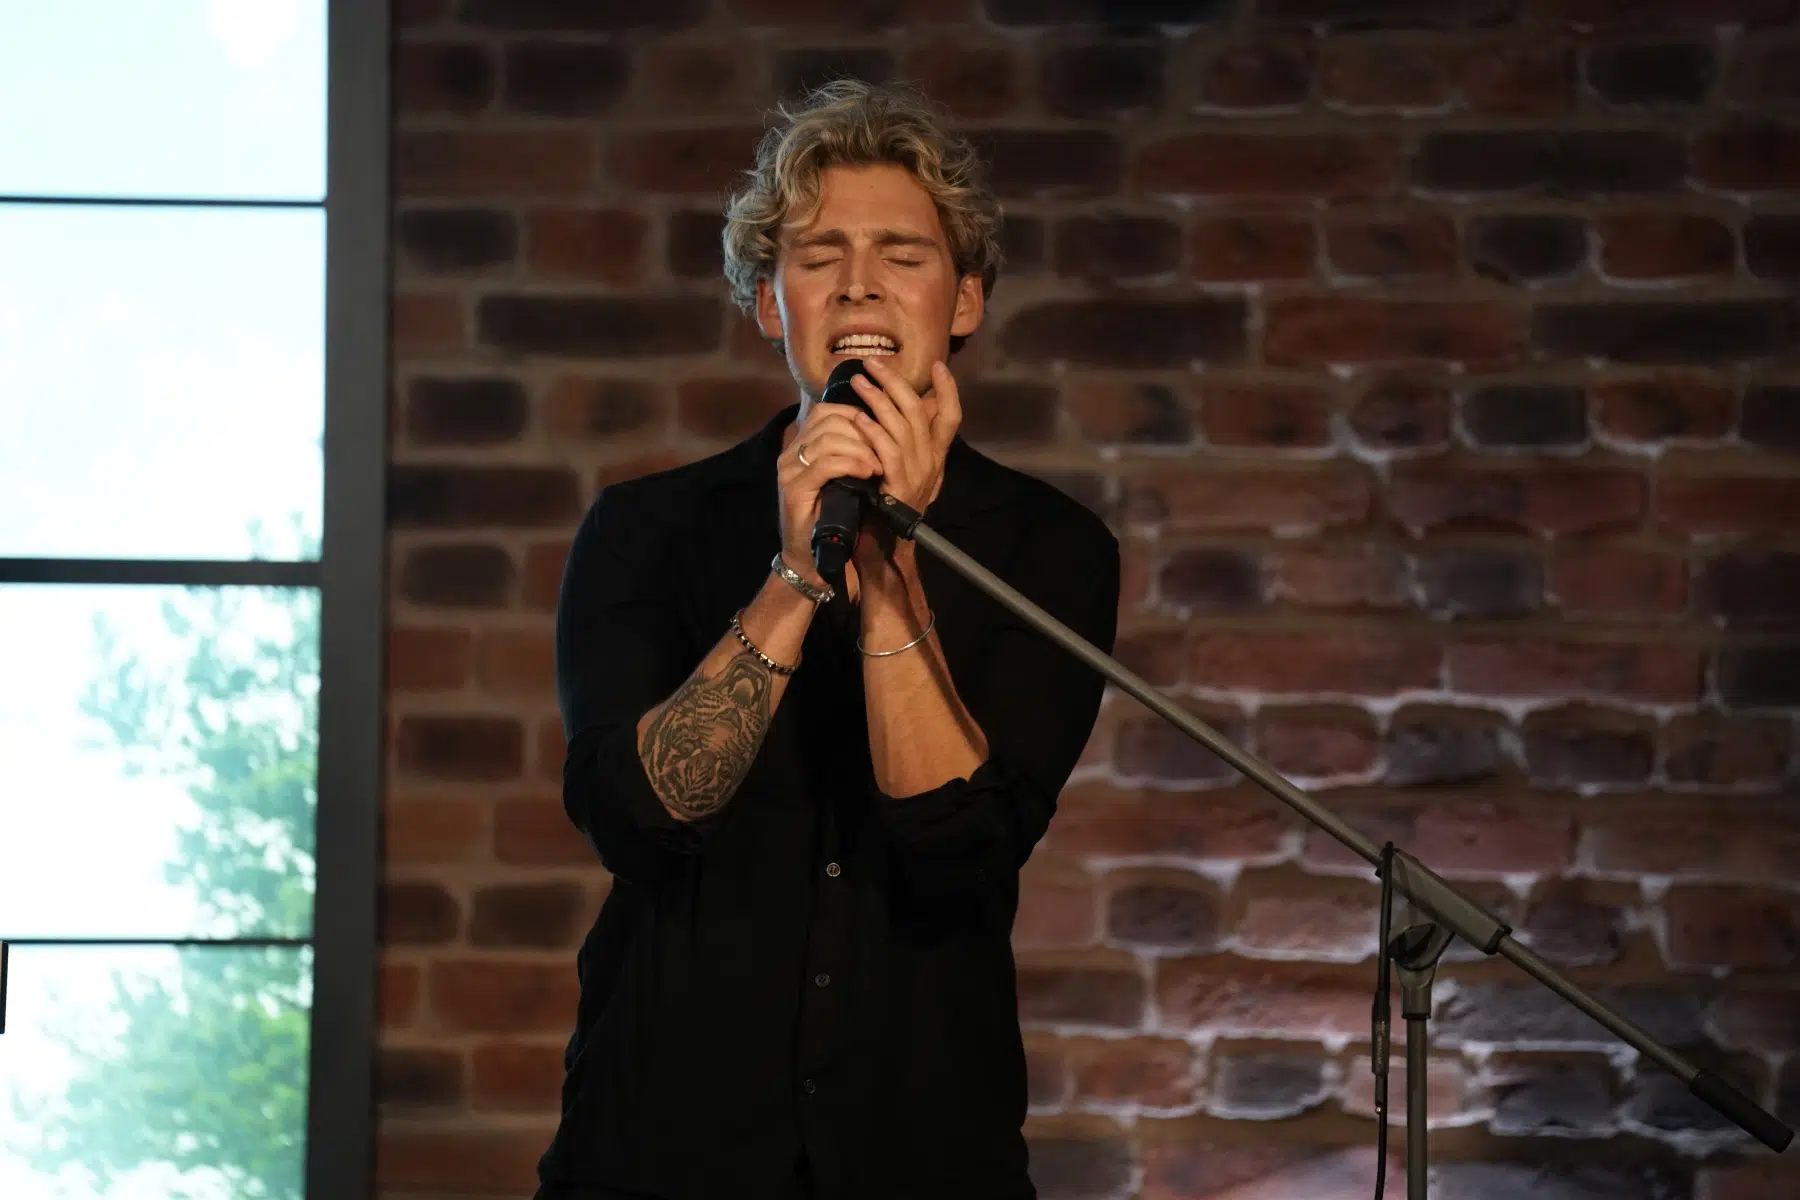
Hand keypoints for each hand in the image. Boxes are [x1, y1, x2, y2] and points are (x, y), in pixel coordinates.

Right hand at [776, 402, 880, 586]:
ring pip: (829, 438)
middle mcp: (790, 453)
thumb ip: (849, 453)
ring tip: (878, 466)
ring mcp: (789, 470)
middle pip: (829, 420)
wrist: (810, 557)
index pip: (827, 411)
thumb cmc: (831, 518)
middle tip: (883, 452)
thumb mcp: (842, 479)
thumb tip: (879, 429)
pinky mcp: (794, 489)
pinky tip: (867, 474)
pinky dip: (852, 465)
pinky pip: (826, 464)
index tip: (880, 434)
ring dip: (861, 449)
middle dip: (863, 432)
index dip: (856, 415)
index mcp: (801, 446)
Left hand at [847, 356, 960, 527]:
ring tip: (858, 381)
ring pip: (900, 425)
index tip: (938, 366)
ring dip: (877, 399)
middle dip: (895, 382)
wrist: (889, 539)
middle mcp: (931, 460)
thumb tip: (916, 404)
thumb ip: (914, 438)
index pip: (951, 416)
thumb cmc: (895, 496)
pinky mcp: (898, 483)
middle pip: (917, 411)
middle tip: (873, 363)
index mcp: (937, 454)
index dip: (948, 390)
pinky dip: (872, 431)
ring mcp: (916, 472)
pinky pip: (886, 450)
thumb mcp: (912, 465)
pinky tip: (857, 418)